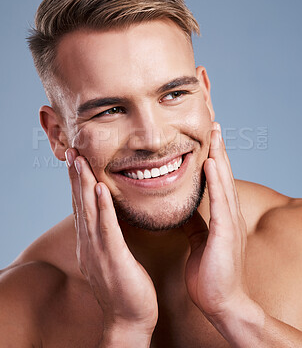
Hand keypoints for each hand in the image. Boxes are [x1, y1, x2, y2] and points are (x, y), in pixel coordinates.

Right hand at [65, 148, 157, 333]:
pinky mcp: (113, 258)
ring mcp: (98, 251)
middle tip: (71, 151)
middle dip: (75, 177)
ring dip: (83, 184)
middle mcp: (88, 244)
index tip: (76, 161)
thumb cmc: (127, 286)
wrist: (130, 319)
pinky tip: (99, 188)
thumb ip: (109, 236)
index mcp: (90, 243)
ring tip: (79, 161)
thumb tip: (111, 217)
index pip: (81, 207)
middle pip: (80, 204)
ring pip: (89, 211)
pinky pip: (106, 228)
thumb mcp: (113, 256)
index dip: (77, 183)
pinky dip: (102, 207)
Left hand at [182, 123, 248, 320]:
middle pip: (223, 175)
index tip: (206, 137)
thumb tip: (182, 209)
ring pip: (224, 182)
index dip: (212, 157)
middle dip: (218, 148)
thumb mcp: (199, 241)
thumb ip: (193, 222)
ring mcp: (229, 223)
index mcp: (220, 217)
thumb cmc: (209, 273)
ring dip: (219, 155)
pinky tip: (211, 162)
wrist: (221, 302)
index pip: (216, 181)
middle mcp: (227, 215)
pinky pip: (219, 202)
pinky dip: (216, 180)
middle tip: (213, 124)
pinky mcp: (225, 234)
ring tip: (214, 133)